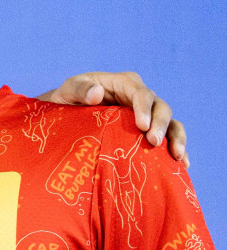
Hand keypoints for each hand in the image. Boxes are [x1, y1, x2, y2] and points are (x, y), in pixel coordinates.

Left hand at [39, 72, 187, 166]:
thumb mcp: (69, 90)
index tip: (142, 126)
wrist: (68, 114)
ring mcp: (148, 115)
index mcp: (125, 84)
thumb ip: (79, 89)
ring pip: (171, 124)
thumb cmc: (68, 98)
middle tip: (153, 143)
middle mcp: (141, 98)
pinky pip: (168, 139)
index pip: (141, 94)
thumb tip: (96, 93)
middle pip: (161, 108)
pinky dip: (176, 151)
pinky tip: (182, 166)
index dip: (144, 109)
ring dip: (176, 139)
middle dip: (161, 125)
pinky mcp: (149, 131)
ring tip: (178, 157)